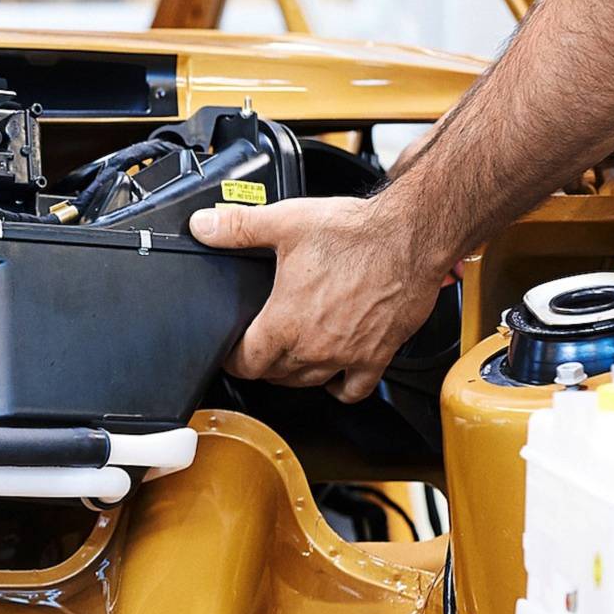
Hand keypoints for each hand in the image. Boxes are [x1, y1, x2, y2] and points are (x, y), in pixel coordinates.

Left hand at [189, 196, 447, 401]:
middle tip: (258, 348)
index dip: (232, 360)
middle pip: (275, 375)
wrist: (410, 237)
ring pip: (309, 383)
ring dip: (294, 376)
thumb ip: (238, 227)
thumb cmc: (354, 233)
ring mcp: (347, 356)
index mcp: (285, 321)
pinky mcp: (378, 355)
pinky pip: (354, 390)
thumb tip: (203, 226)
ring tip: (288, 359)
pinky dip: (340, 389)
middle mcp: (315, 347)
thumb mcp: (285, 223)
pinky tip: (334, 378)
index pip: (246, 363)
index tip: (231, 353)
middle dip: (261, 364)